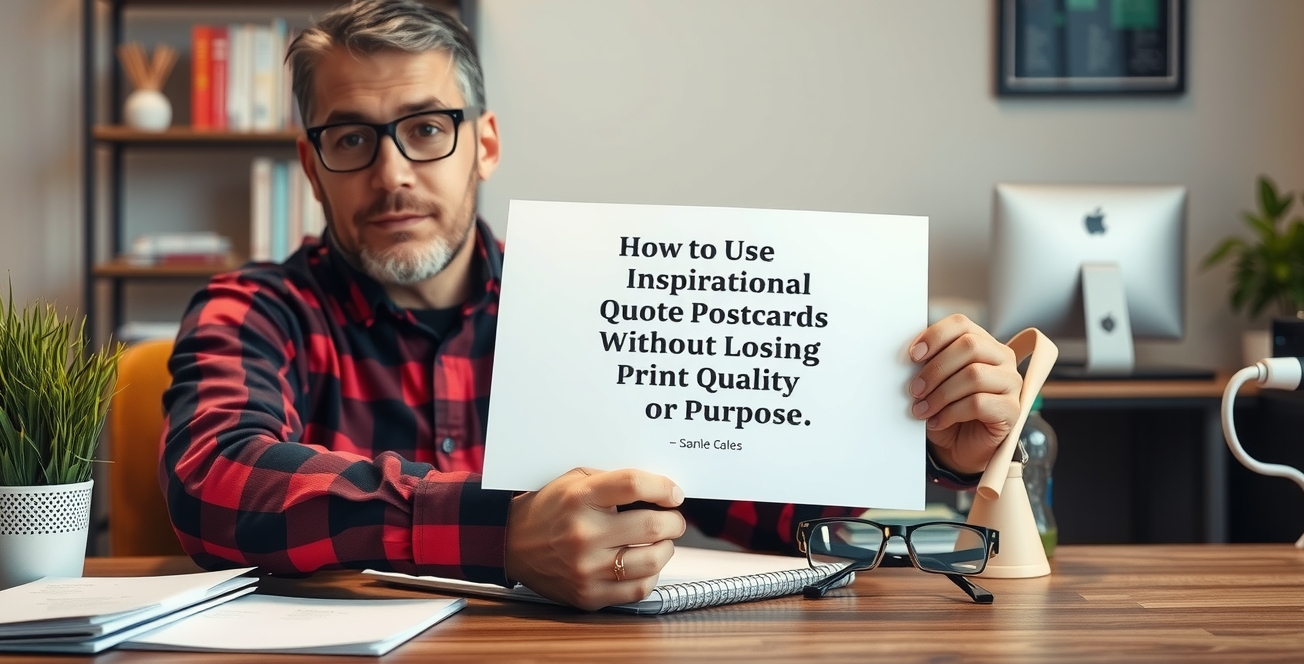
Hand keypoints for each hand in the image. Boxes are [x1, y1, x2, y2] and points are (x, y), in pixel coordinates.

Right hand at [504, 467, 686, 610]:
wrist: (512, 544)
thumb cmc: (549, 509)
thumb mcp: (575, 479)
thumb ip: (615, 480)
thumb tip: (660, 489)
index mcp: (580, 498)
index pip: (634, 485)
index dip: (663, 487)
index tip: (674, 494)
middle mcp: (583, 534)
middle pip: (652, 526)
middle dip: (673, 522)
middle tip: (673, 520)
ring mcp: (586, 568)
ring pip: (652, 560)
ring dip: (666, 549)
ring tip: (661, 542)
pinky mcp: (588, 594)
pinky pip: (638, 589)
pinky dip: (650, 575)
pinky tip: (643, 564)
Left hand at [908, 314, 1022, 474]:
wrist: (960, 447)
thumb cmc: (947, 410)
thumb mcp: (933, 383)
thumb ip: (927, 363)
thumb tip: (911, 354)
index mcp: (983, 343)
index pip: (961, 324)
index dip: (935, 336)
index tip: (913, 356)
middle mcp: (1002, 358)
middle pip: (970, 346)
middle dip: (935, 369)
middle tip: (915, 390)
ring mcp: (1011, 383)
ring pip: (974, 375)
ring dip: (940, 394)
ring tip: (922, 409)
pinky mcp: (1012, 409)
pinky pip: (978, 403)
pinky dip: (950, 413)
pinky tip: (937, 421)